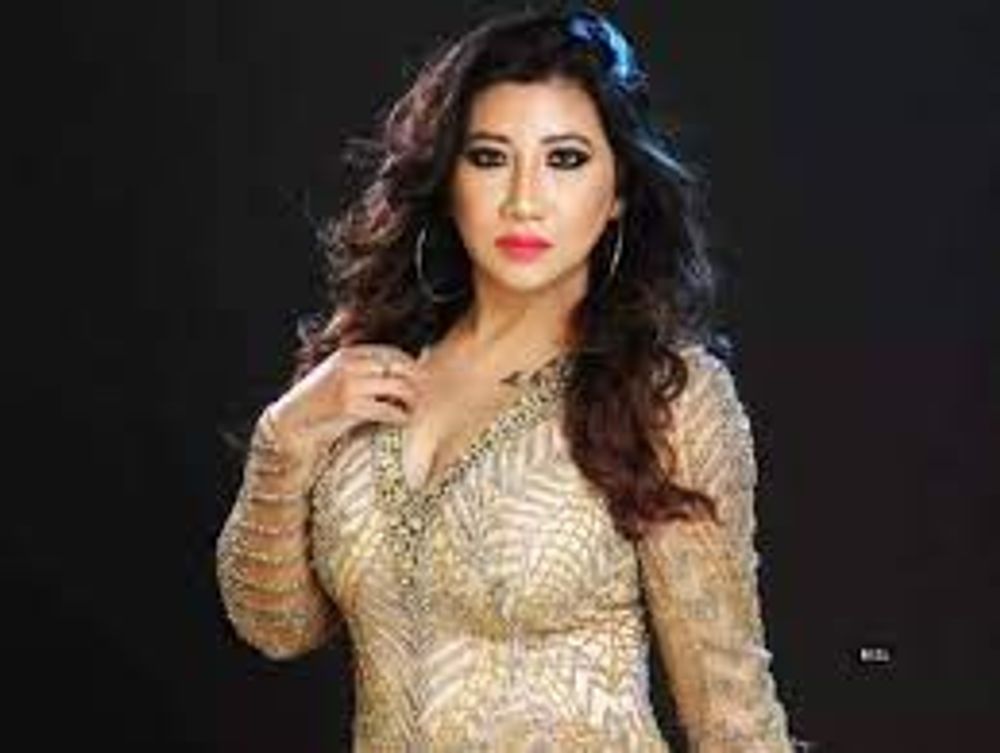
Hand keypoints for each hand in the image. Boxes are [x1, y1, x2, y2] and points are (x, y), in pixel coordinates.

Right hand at [263, 343, 425, 456]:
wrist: (291, 424)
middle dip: (417, 381)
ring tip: (412, 408)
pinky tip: (402, 420)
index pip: (392, 353)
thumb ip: (361, 369)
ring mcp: (350, 385)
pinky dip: (401, 416)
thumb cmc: (318, 403)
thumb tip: (397, 371)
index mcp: (348, 354)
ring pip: (400, 387)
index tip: (418, 377)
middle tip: (422, 394)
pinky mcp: (350, 407)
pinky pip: (389, 409)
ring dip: (412, 399)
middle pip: (401, 367)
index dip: (410, 365)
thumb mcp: (336, 375)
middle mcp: (350, 365)